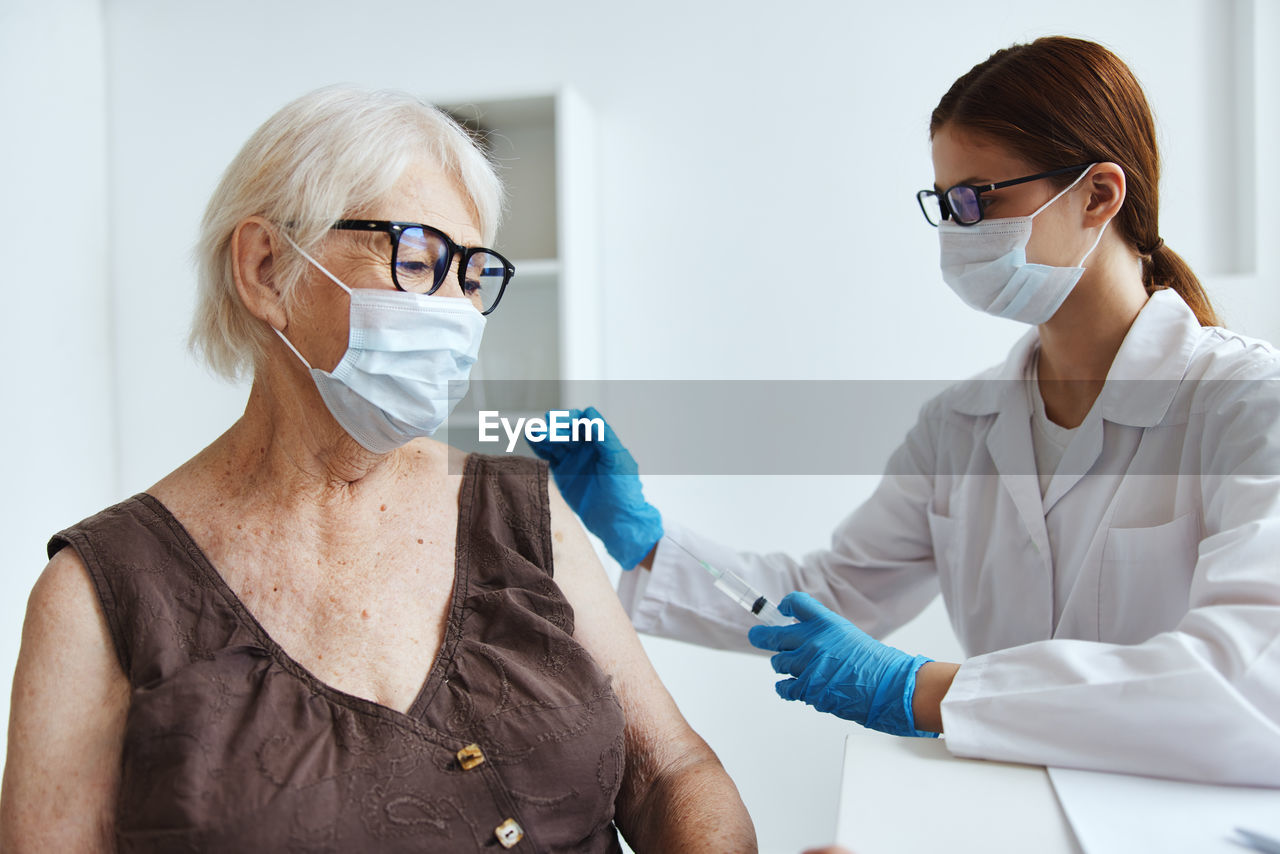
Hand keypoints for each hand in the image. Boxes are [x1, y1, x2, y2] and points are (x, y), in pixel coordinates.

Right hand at [527, 406, 662, 569]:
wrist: (617, 520)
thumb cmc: (625, 490)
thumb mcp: (617, 461)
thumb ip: (604, 437)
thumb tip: (590, 414)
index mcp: (600, 441)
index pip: (583, 421)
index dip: (570, 419)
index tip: (560, 421)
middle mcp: (586, 447)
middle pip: (566, 431)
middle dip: (554, 428)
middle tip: (543, 429)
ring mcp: (574, 460)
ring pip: (556, 443)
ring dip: (544, 436)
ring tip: (532, 432)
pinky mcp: (564, 474)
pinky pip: (550, 457)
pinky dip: (540, 449)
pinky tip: (531, 441)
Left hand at [747, 592, 936, 737]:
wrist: (891, 687)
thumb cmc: (876, 665)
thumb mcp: (850, 637)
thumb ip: (825, 635)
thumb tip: (804, 639)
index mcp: (826, 623)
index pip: (796, 603)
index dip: (786, 605)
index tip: (781, 610)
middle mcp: (813, 640)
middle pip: (773, 634)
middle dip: (761, 636)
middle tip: (756, 635)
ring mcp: (808, 665)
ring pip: (778, 663)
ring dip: (783, 666)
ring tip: (796, 670)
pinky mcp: (808, 688)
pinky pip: (784, 687)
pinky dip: (785, 688)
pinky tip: (789, 686)